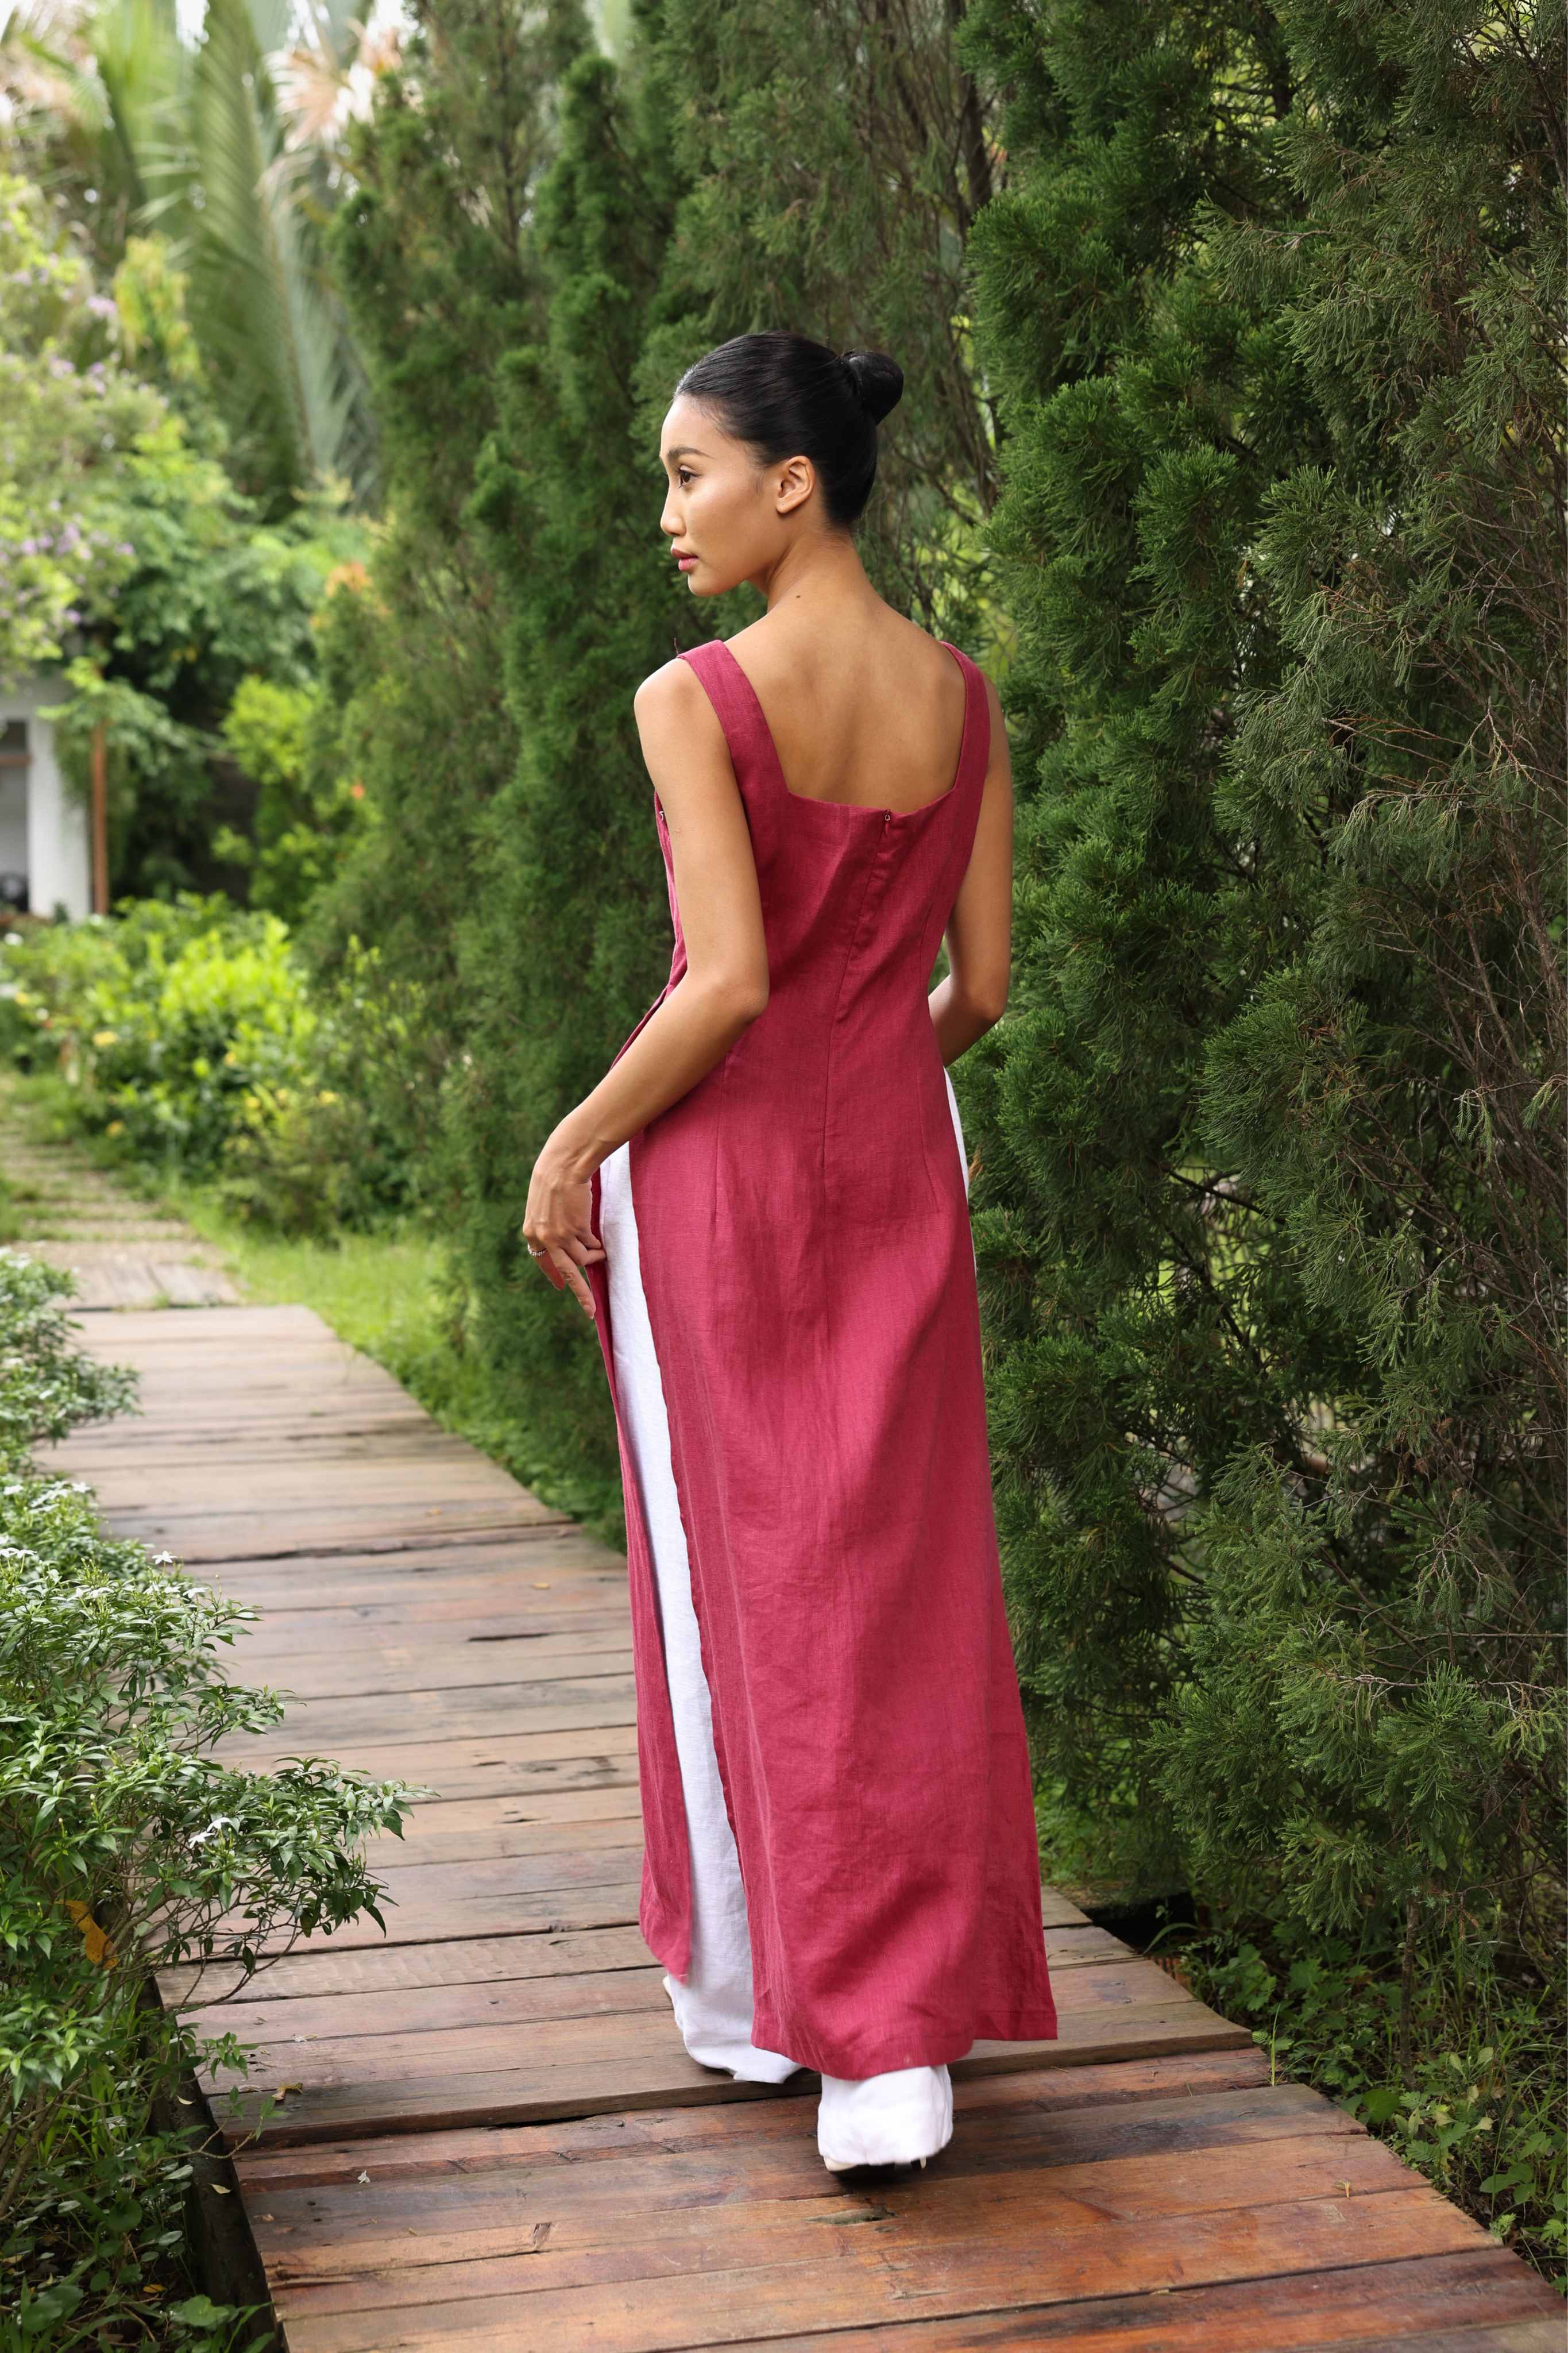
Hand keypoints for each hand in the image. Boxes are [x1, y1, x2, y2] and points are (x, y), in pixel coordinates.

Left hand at [522, 1128, 605, 1316]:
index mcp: (531, 1233)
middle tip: (590, 1310)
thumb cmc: (553, 1180)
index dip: (554, 1276)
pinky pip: (592, 1245)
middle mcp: (544, 1238)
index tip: (561, 1288)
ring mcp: (561, 1236)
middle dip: (580, 1294)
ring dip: (594, 1258)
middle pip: (566, 1272)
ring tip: (601, 1254)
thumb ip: (548, 1227)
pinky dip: (597, 1245)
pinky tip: (598, 1241)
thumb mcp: (541, 1207)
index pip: (543, 1262)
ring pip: (583, 1259)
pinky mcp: (578, 1230)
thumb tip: (567, 1247)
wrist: (563, 1164)